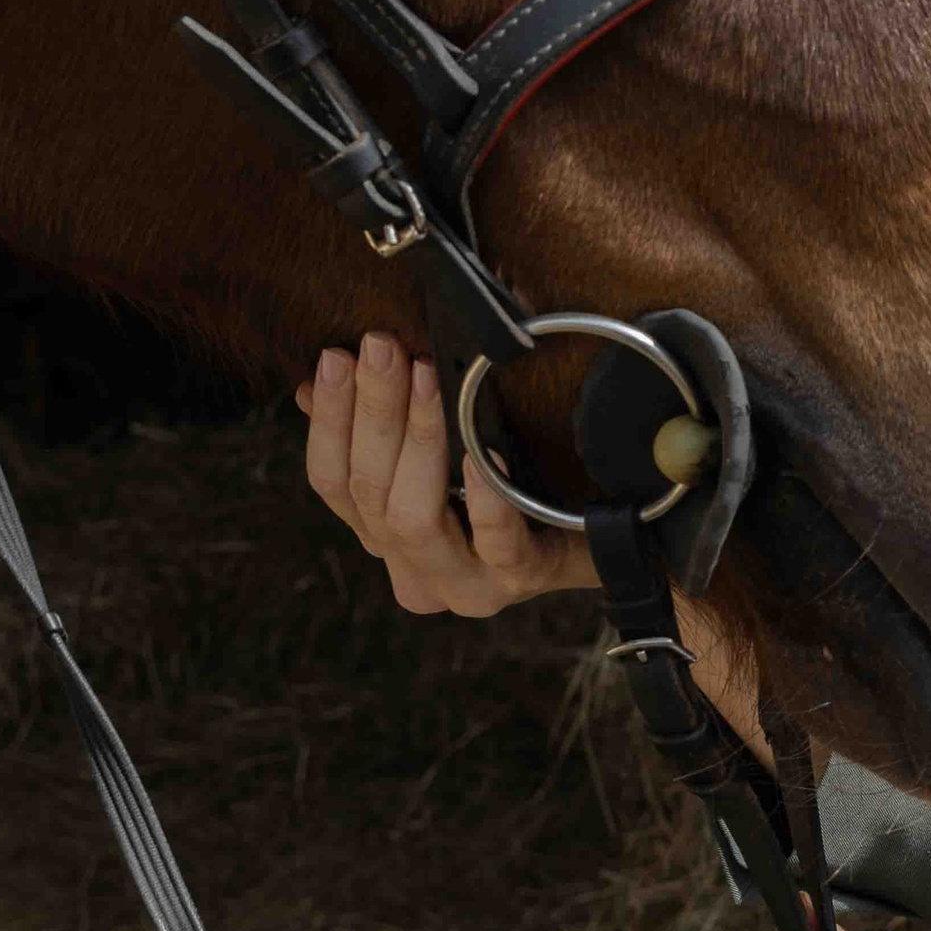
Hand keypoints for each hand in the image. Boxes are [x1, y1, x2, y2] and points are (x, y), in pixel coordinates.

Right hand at [296, 334, 592, 614]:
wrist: (603, 531)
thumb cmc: (518, 482)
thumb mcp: (448, 451)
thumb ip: (387, 423)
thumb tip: (326, 370)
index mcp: (384, 536)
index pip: (332, 481)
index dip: (328, 418)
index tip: (334, 358)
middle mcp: (413, 569)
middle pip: (368, 491)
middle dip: (373, 409)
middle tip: (381, 346)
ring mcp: (463, 584)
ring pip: (411, 517)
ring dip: (417, 437)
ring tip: (425, 375)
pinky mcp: (516, 579)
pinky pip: (494, 539)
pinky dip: (485, 494)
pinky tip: (486, 449)